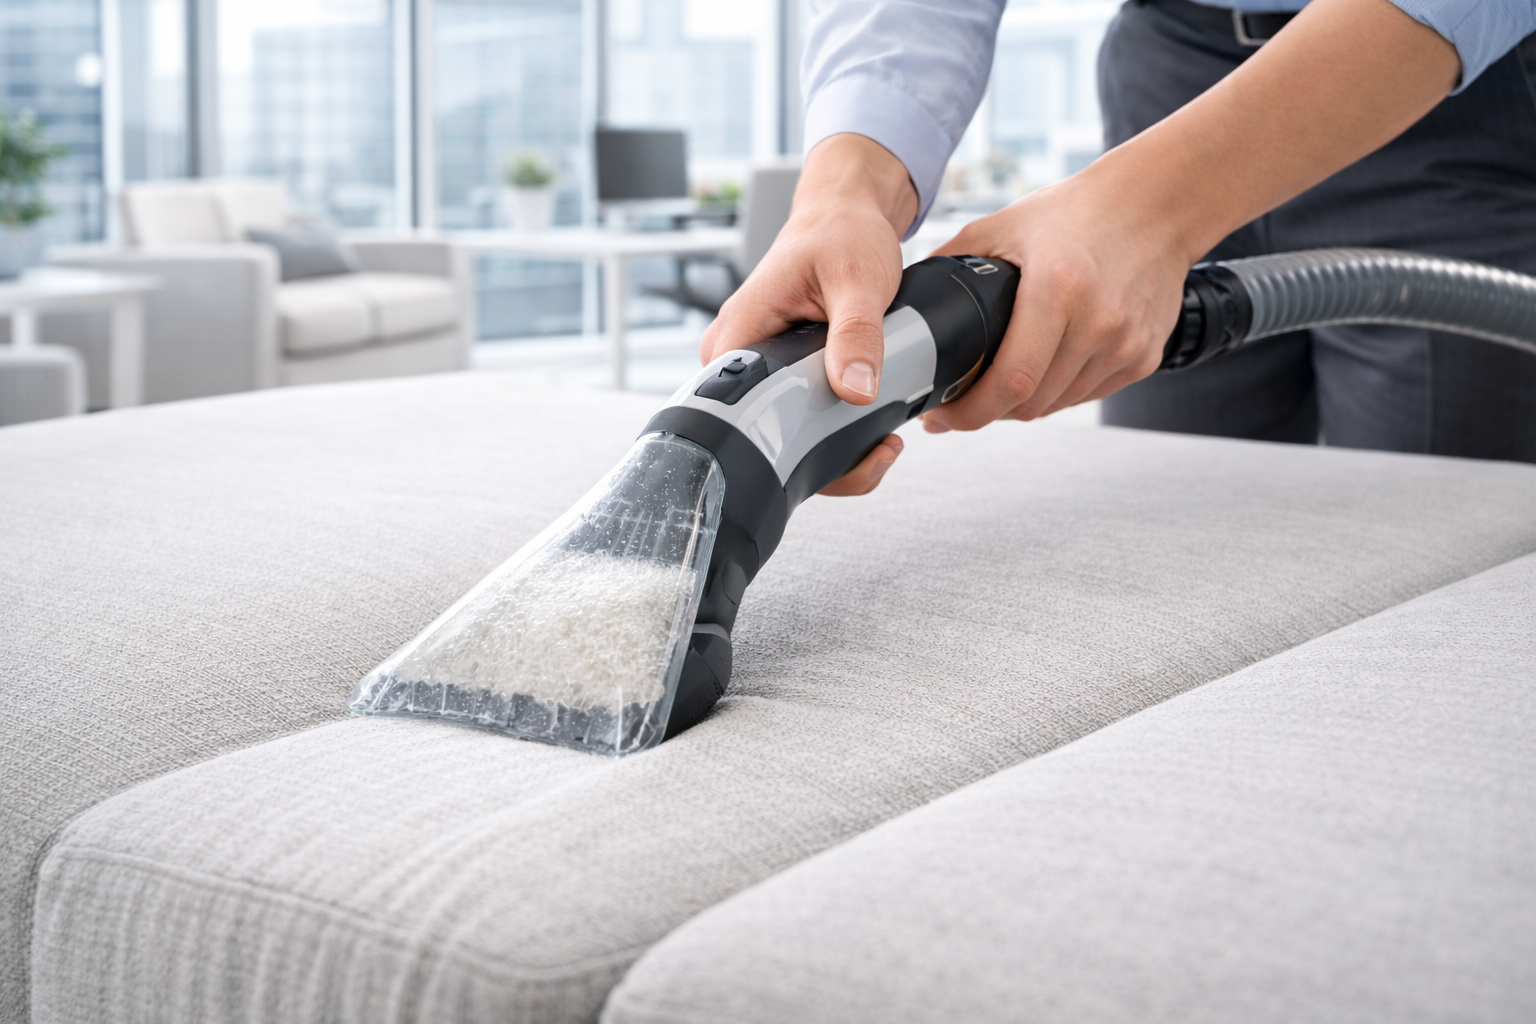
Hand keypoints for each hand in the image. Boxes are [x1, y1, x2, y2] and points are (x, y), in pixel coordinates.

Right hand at [702, 133, 917, 492]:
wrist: (848, 214)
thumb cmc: (841, 233)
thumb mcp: (857, 280)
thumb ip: (857, 335)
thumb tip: (855, 390)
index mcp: (737, 336)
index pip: (737, 414)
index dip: (787, 443)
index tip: (843, 444)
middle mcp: (736, 360)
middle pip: (761, 437)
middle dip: (821, 458)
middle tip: (878, 448)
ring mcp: (759, 371)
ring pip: (782, 438)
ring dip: (835, 451)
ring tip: (883, 441)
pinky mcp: (782, 377)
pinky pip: (799, 422)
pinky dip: (837, 433)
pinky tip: (873, 430)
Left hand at [921, 172, 1191, 431]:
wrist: (1156, 205)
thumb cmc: (1077, 212)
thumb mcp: (1002, 225)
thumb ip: (950, 262)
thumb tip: (905, 302)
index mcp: (1058, 288)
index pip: (1010, 382)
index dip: (969, 411)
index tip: (942, 415)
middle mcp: (1098, 320)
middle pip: (1031, 403)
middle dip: (987, 412)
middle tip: (960, 404)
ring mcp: (1126, 343)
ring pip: (1057, 405)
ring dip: (1021, 405)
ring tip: (997, 386)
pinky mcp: (1144, 356)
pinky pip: (1087, 394)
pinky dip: (1057, 392)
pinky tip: (1039, 373)